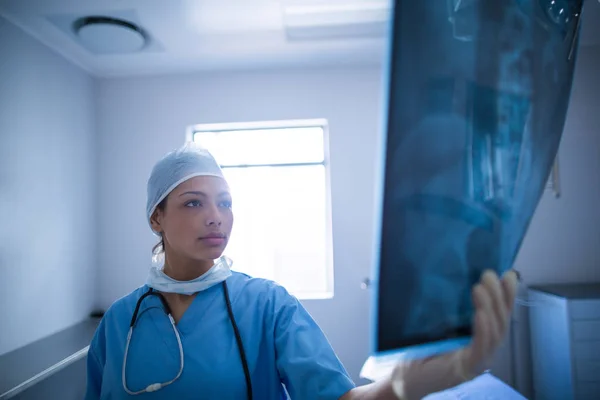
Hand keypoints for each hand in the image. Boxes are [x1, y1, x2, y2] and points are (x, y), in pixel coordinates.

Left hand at [390, 269, 517, 399]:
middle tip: (488, 274)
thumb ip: (452, 307)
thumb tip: (458, 278)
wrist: (407, 376)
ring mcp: (479, 360)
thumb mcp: (438, 324)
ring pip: (495, 332)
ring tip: (480, 289)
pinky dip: (483, 330)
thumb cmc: (422, 349)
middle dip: (498, 296)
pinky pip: (481, 348)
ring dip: (489, 308)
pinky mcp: (467, 368)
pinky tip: (481, 315)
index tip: (508, 274)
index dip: (507, 295)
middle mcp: (485, 348)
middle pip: (501, 321)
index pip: (499, 313)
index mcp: (481, 337)